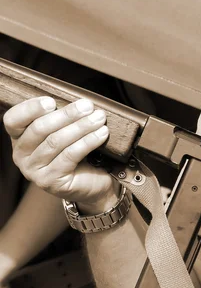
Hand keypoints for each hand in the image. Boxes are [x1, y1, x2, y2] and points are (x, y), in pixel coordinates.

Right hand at [3, 97, 117, 210]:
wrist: (94, 187)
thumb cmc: (79, 158)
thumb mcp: (65, 134)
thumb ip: (61, 120)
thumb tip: (76, 102)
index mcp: (19, 140)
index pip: (13, 120)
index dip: (30, 108)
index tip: (52, 100)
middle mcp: (21, 157)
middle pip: (40, 129)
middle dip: (67, 114)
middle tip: (88, 106)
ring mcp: (34, 172)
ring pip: (56, 141)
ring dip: (81, 127)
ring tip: (99, 118)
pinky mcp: (51, 182)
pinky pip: (70, 155)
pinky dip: (88, 141)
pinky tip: (101, 134)